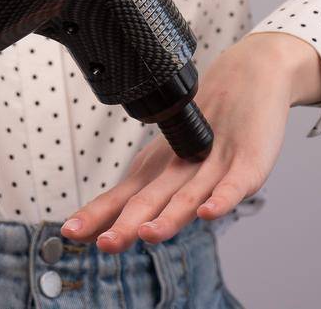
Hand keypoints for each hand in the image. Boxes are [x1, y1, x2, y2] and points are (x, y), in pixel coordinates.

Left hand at [57, 32, 320, 252]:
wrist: (250, 76)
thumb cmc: (206, 124)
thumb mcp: (169, 161)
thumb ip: (140, 198)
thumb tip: (102, 230)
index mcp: (157, 170)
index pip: (122, 198)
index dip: (97, 216)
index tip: (70, 232)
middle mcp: (179, 168)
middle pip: (150, 199)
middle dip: (126, 223)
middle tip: (105, 243)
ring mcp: (214, 165)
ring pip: (187, 195)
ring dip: (167, 217)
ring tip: (149, 233)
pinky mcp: (247, 162)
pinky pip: (234, 185)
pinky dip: (221, 199)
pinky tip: (208, 212)